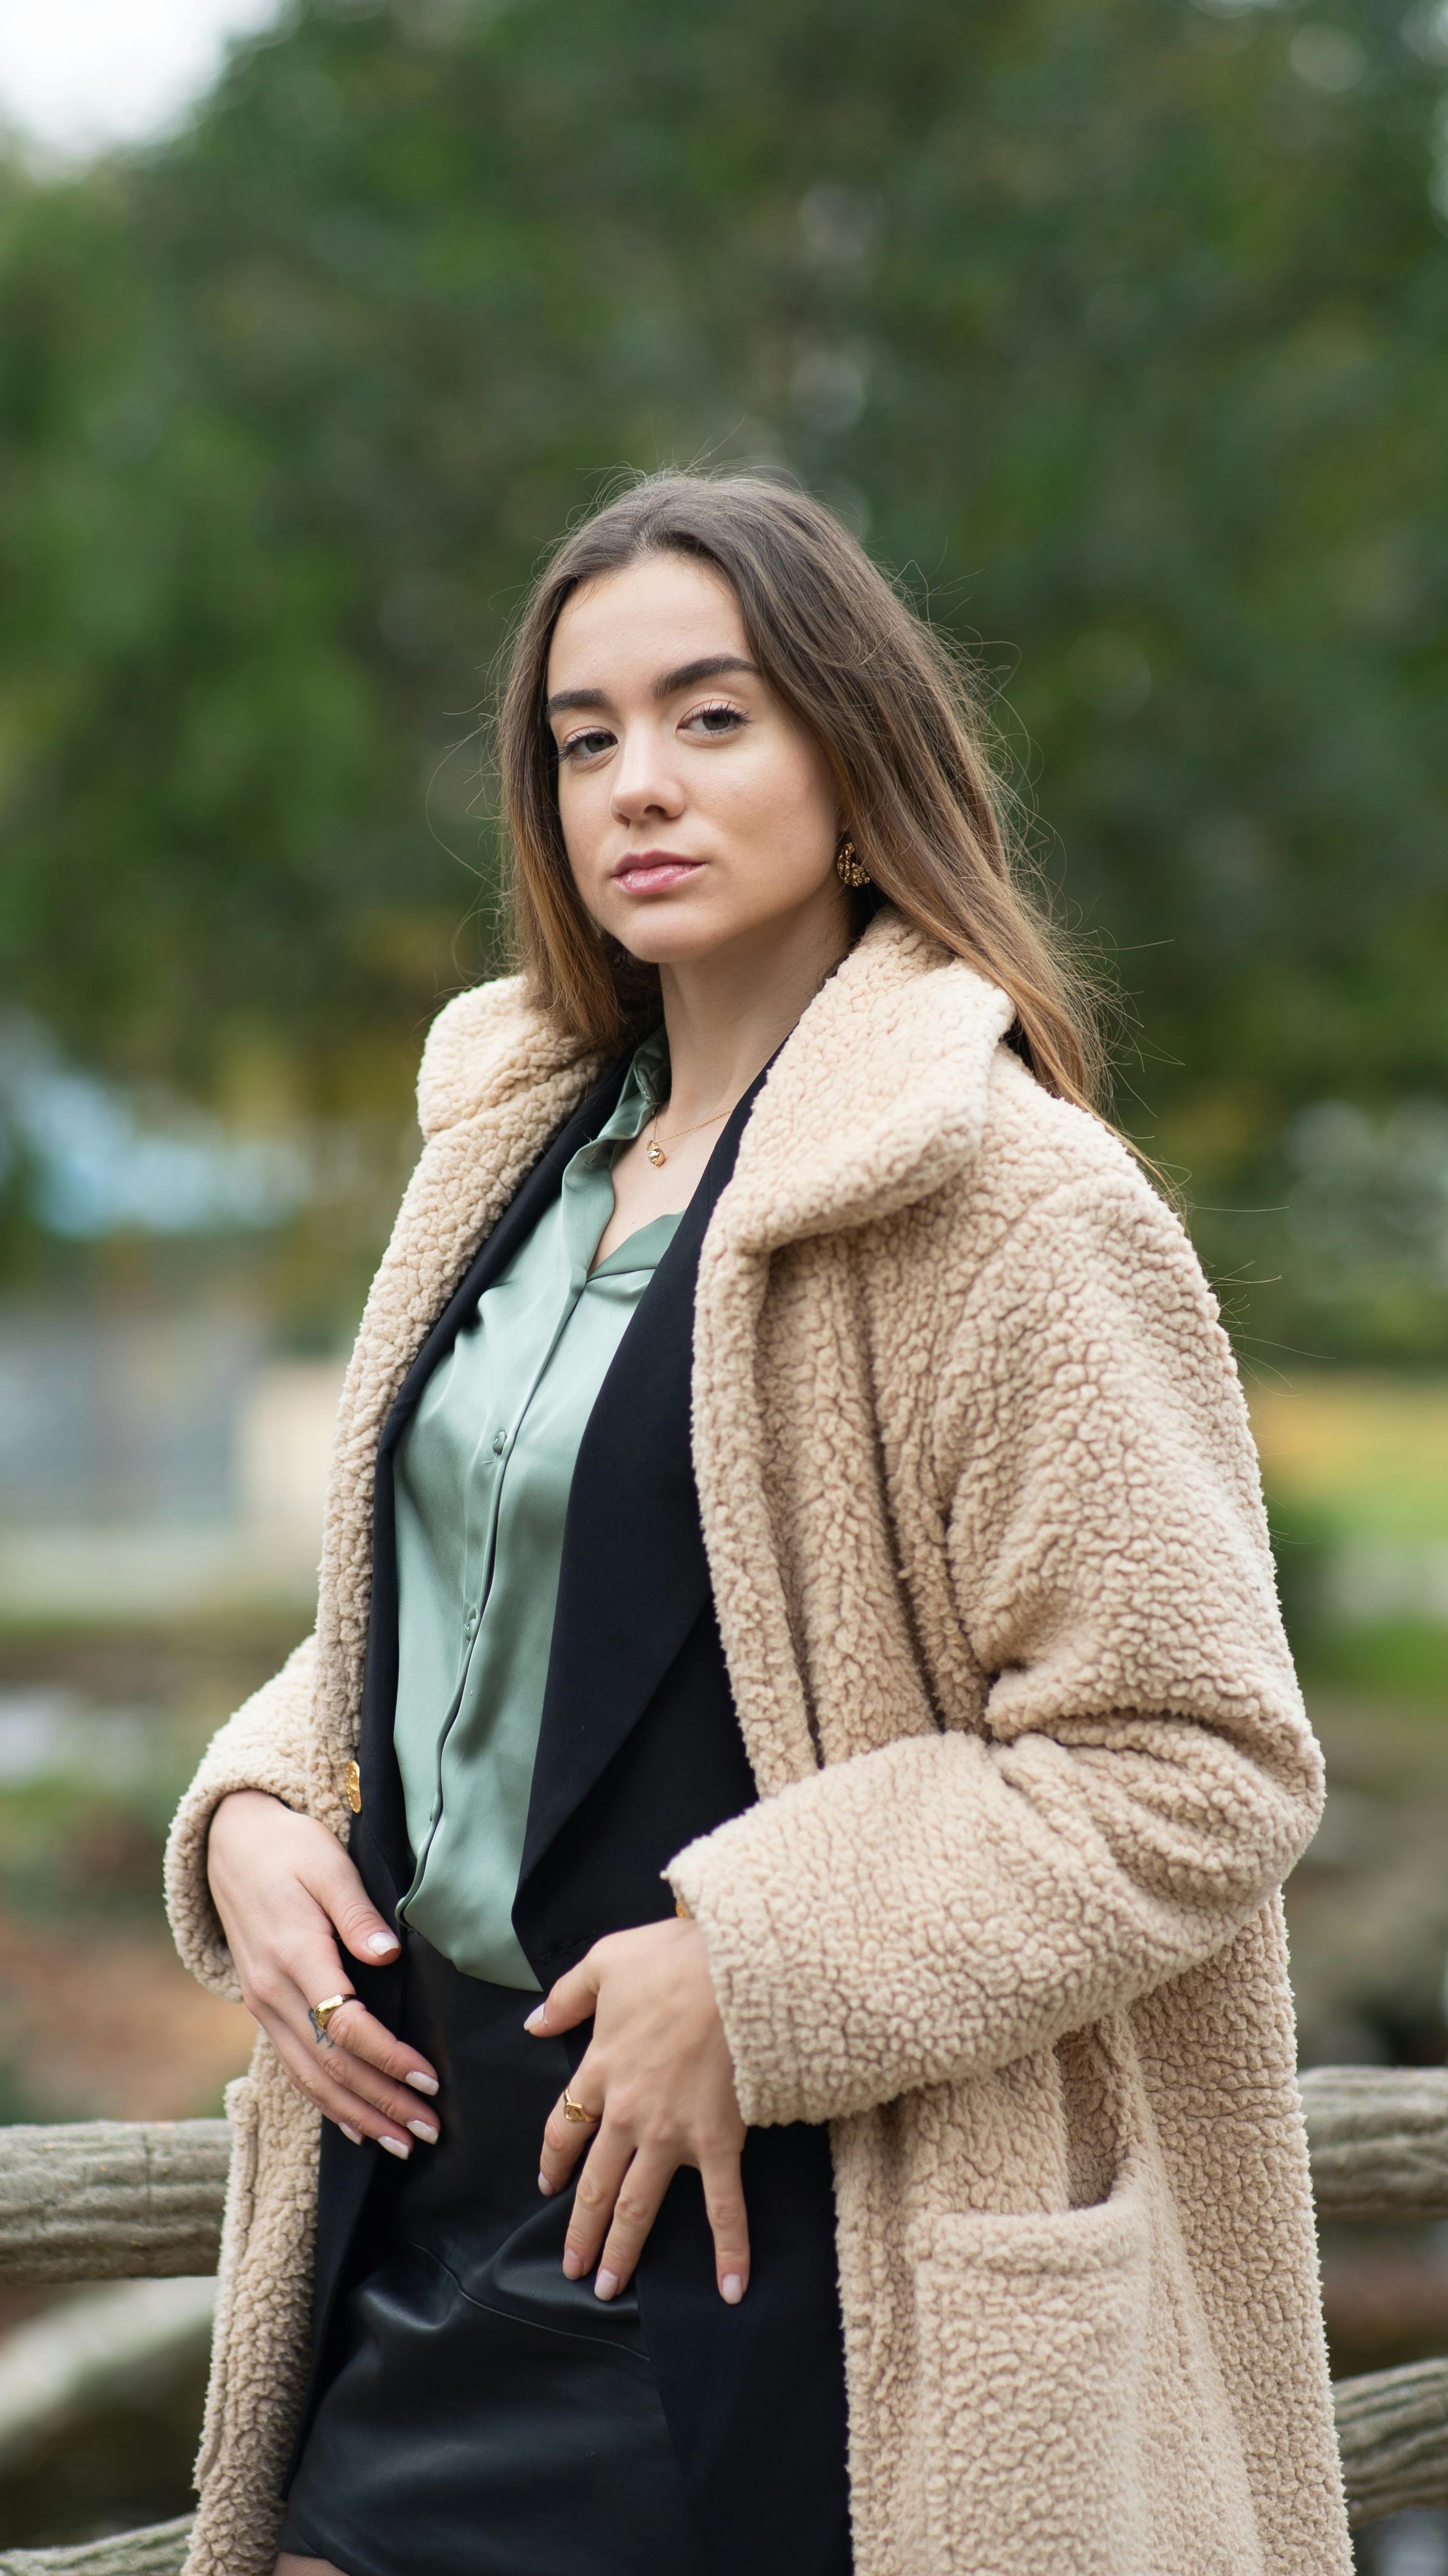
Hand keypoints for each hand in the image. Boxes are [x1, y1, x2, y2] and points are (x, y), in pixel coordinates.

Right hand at [207, 1789, 438, 2157]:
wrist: (231, 1844)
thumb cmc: (290, 1848)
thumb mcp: (328, 1865)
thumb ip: (357, 1913)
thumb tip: (388, 1953)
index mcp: (295, 1955)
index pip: (345, 2026)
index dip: (389, 2058)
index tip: (430, 2079)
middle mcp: (273, 1993)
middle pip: (330, 2066)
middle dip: (381, 2103)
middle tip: (428, 2132)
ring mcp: (263, 2005)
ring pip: (310, 2078)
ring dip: (357, 2115)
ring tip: (400, 2143)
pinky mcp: (263, 2008)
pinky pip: (294, 2067)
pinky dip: (325, 2102)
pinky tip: (354, 2126)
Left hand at [528, 1917, 747, 2304]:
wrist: (737, 1967)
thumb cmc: (673, 1958)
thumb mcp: (606, 1961)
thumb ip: (566, 1997)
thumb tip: (532, 2025)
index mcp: (599, 2069)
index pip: (564, 2129)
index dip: (554, 2161)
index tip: (548, 2186)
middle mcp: (627, 2113)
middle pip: (594, 2182)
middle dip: (581, 2230)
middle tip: (574, 2270)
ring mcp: (671, 2134)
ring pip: (638, 2204)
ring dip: (623, 2250)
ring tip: (609, 2288)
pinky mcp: (718, 2141)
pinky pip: (723, 2205)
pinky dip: (729, 2250)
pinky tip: (730, 2289)